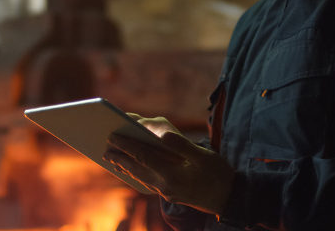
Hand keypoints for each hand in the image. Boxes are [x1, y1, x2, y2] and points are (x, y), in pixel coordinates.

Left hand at [103, 115, 233, 214]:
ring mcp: (168, 192)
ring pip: (141, 178)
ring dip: (126, 168)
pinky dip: (138, 175)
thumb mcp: (203, 156)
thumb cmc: (218, 174)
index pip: (144, 157)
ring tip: (113, 160)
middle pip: (137, 170)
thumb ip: (182, 146)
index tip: (113, 137)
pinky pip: (148, 183)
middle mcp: (166, 186)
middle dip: (120, 158)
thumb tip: (163, 135)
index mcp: (172, 174)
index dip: (127, 146)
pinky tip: (133, 171)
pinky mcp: (171, 195)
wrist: (229, 198)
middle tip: (105, 150)